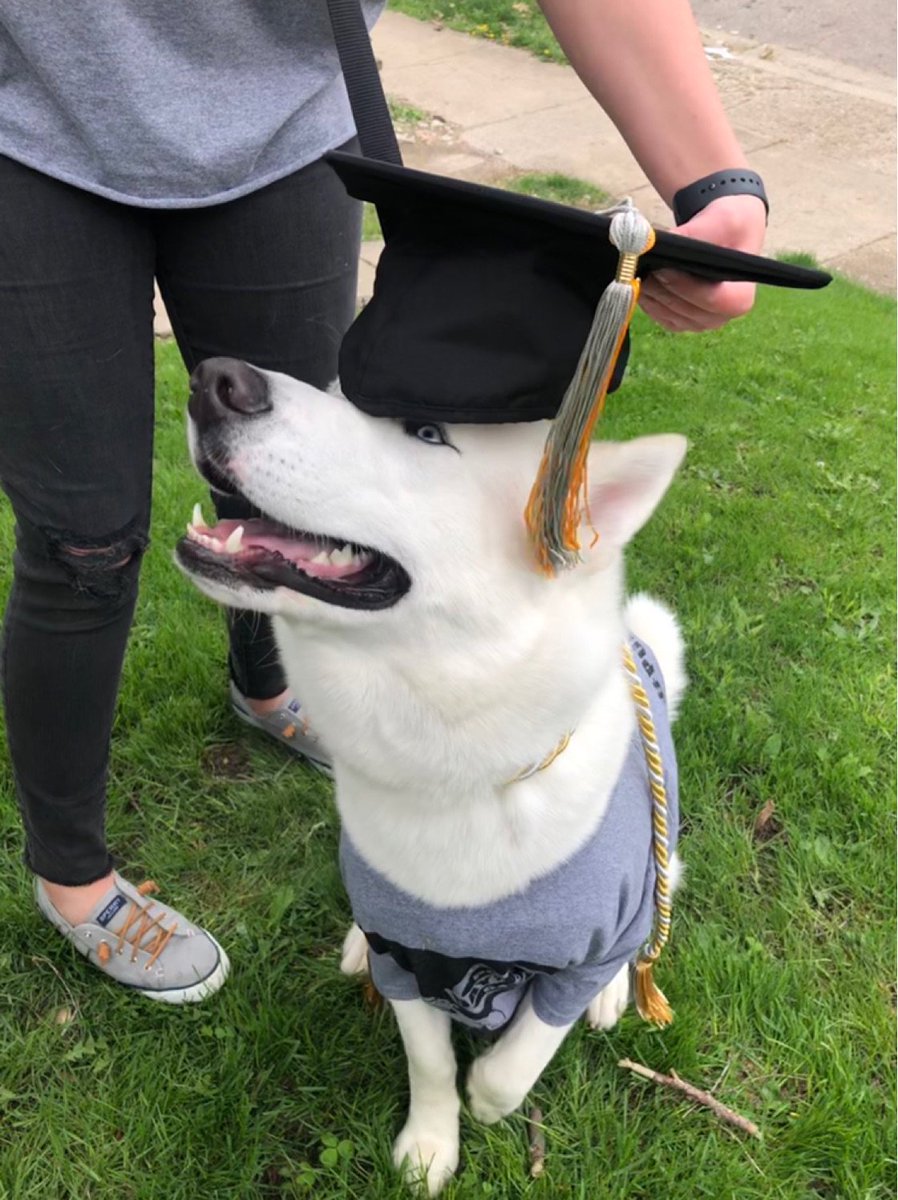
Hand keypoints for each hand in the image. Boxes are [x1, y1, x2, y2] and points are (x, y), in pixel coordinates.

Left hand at [640, 193, 767, 331]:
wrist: (723, 236)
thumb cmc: (730, 229)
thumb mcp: (723, 220)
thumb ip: (696, 233)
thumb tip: (663, 243)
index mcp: (740, 297)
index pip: (713, 300)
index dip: (686, 286)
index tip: (663, 268)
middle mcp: (721, 317)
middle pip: (685, 309)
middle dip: (661, 288)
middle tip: (642, 266)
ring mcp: (699, 323)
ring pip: (668, 314)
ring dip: (650, 293)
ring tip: (637, 270)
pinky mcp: (680, 321)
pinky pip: (659, 316)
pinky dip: (647, 300)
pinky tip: (639, 281)